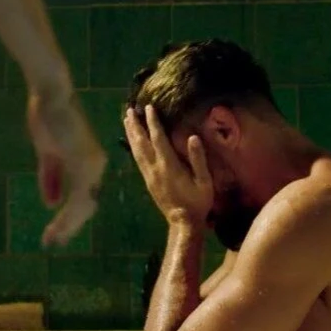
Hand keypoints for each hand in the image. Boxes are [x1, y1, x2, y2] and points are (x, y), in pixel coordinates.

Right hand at [26, 84, 106, 246]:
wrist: (50, 94)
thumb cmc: (48, 118)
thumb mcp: (48, 153)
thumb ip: (50, 178)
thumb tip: (51, 203)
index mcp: (90, 163)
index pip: (85, 197)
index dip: (71, 217)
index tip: (56, 233)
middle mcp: (96, 166)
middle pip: (87, 205)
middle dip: (69, 226)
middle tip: (53, 243)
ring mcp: (92, 165)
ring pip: (83, 205)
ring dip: (66, 225)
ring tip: (51, 240)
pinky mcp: (83, 163)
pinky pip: (76, 197)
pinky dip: (65, 215)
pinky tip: (55, 227)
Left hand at [124, 105, 212, 224]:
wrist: (183, 222)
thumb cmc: (197, 202)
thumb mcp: (204, 181)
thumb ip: (198, 159)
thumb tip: (193, 137)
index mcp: (169, 166)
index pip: (158, 139)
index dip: (153, 122)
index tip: (148, 107)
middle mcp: (155, 169)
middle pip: (142, 143)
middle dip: (135, 125)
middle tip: (129, 110)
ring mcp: (149, 175)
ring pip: (136, 151)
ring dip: (131, 134)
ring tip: (126, 120)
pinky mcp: (147, 181)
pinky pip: (137, 160)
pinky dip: (133, 147)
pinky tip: (132, 141)